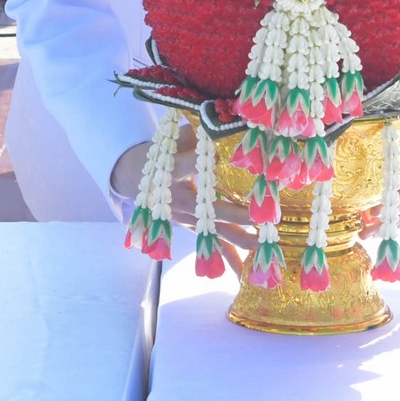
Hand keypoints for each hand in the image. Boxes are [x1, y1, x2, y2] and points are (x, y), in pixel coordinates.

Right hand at [110, 134, 257, 267]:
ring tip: (264, 247)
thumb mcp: (172, 139)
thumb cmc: (161, 155)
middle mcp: (180, 201)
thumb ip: (192, 134)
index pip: (182, 167)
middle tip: (261, 218)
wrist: (135, 180)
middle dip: (237, 215)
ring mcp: (188, 218)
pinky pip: (215, 246)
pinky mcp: (194, 228)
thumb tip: (216, 126)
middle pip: (209, 210)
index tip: (209, 159)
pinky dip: (232, 260)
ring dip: (242, 240)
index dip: (193, 164)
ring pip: (218, 232)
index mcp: (171, 172)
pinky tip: (246, 274)